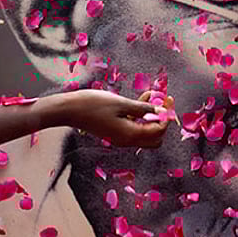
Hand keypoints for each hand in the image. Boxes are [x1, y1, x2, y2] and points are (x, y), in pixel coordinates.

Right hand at [53, 90, 170, 147]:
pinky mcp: (115, 131)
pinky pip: (134, 126)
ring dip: (152, 115)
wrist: (69, 110)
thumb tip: (161, 111)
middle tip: (164, 102)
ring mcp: (121, 137)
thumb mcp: (122, 103)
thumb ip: (142, 108)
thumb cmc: (93, 105)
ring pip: (145, 131)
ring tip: (153, 95)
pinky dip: (140, 115)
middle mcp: (127, 140)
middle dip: (162, 120)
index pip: (159, 130)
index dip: (166, 115)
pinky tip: (142, 98)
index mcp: (131, 135)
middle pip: (155, 137)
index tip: (168, 99)